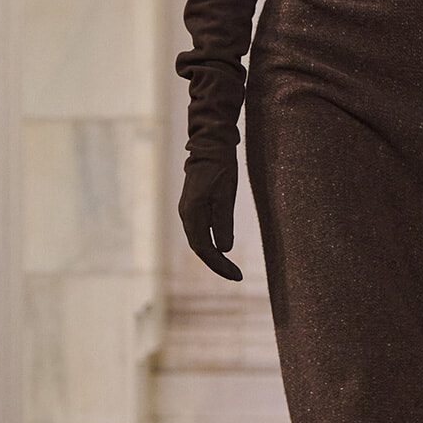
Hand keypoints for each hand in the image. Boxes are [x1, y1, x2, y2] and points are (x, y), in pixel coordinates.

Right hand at [178, 157, 242, 281]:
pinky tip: (222, 249)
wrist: (210, 147)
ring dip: (213, 256)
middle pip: (200, 248)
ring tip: (230, 268)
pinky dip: (211, 244)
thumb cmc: (220, 169)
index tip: (236, 276)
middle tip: (236, 276)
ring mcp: (187, 211)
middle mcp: (186, 215)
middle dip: (217, 264)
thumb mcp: (226, 196)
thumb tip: (224, 250)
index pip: (204, 249)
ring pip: (199, 241)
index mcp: (192, 213)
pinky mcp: (193, 207)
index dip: (220, 265)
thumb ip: (224, 223)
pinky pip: (200, 232)